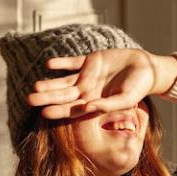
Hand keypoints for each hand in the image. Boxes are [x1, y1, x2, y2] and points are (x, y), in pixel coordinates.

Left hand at [26, 48, 176, 119]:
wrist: (146, 68)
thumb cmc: (139, 88)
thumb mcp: (126, 100)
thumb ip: (108, 105)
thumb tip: (88, 108)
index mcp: (94, 104)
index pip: (72, 110)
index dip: (58, 112)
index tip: (43, 114)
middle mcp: (87, 92)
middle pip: (63, 96)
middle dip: (47, 98)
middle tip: (30, 100)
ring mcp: (87, 76)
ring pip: (64, 81)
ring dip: (50, 83)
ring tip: (36, 85)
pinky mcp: (90, 61)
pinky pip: (72, 62)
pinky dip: (62, 63)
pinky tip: (49, 65)